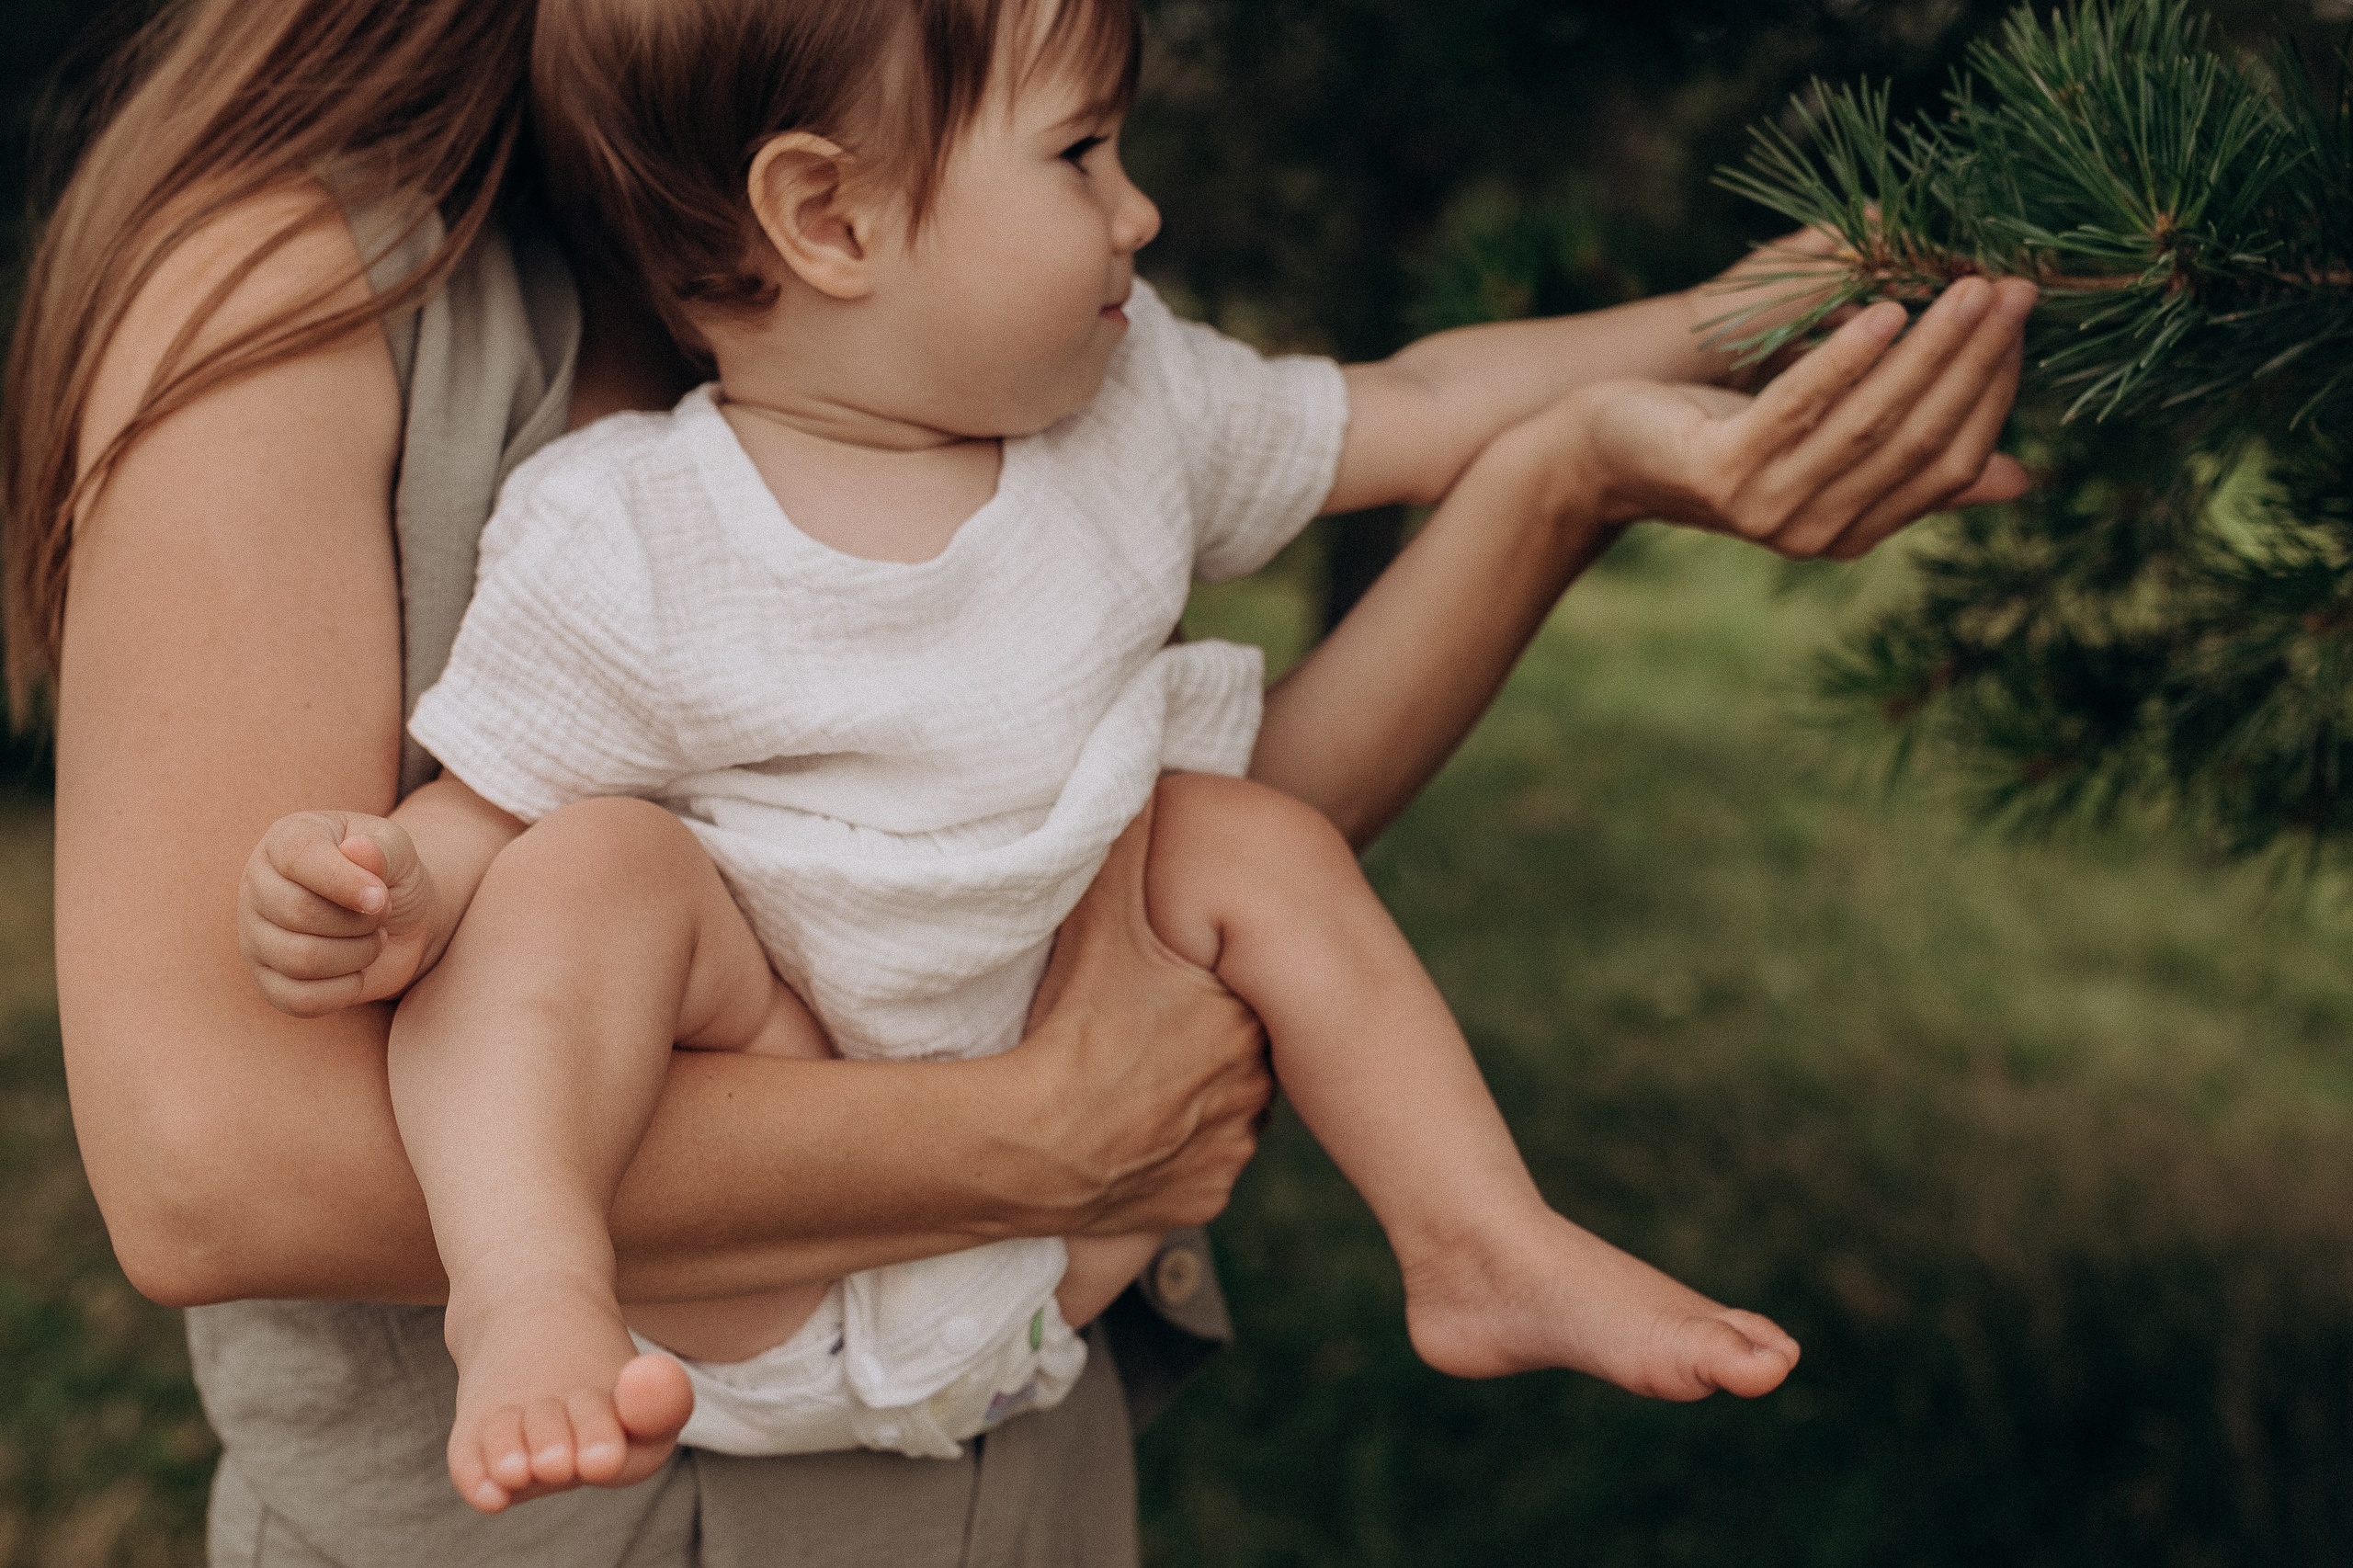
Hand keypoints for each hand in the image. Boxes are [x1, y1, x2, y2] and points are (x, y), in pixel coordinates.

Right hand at [236, 810, 440, 1015]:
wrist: (400, 921)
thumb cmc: (391, 877)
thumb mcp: (398, 850)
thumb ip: (383, 848)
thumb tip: (358, 850)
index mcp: (285, 841)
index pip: (296, 858)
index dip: (344, 882)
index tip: (382, 897)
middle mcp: (259, 886)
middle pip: (299, 913)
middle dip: (358, 921)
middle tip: (379, 916)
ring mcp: (256, 937)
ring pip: (300, 959)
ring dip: (356, 955)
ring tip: (371, 940)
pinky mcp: (268, 982)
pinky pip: (299, 999)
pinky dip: (343, 990)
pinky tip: (357, 971)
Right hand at [1010, 795, 1272, 1235]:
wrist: (1033, 1141)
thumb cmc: (1073, 1025)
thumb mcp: (1101, 916)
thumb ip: (1128, 844)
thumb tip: (1145, 780)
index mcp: (1245, 1016)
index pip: (1239, 992)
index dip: (1198, 986)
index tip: (1160, 987)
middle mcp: (1255, 1088)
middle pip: (1232, 1053)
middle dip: (1197, 1043)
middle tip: (1142, 1033)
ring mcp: (1230, 1151)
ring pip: (1218, 1113)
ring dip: (1188, 1101)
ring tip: (1130, 1085)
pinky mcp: (1201, 1200)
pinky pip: (1195, 1171)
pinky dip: (1170, 1157)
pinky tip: (1130, 1136)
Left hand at [1554, 274, 2034, 559]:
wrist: (1602, 452)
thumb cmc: (1717, 434)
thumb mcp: (1821, 444)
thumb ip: (1905, 460)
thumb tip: (2022, 479)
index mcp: (1851, 532)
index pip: (1950, 465)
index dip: (1992, 395)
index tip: (2021, 326)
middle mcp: (1813, 532)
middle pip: (1918, 440)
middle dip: (1973, 360)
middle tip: (2014, 290)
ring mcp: (1766, 508)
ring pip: (1869, 421)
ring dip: (1928, 349)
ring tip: (1968, 288)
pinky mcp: (1719, 472)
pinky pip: (1798, 409)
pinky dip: (1845, 359)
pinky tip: (1885, 310)